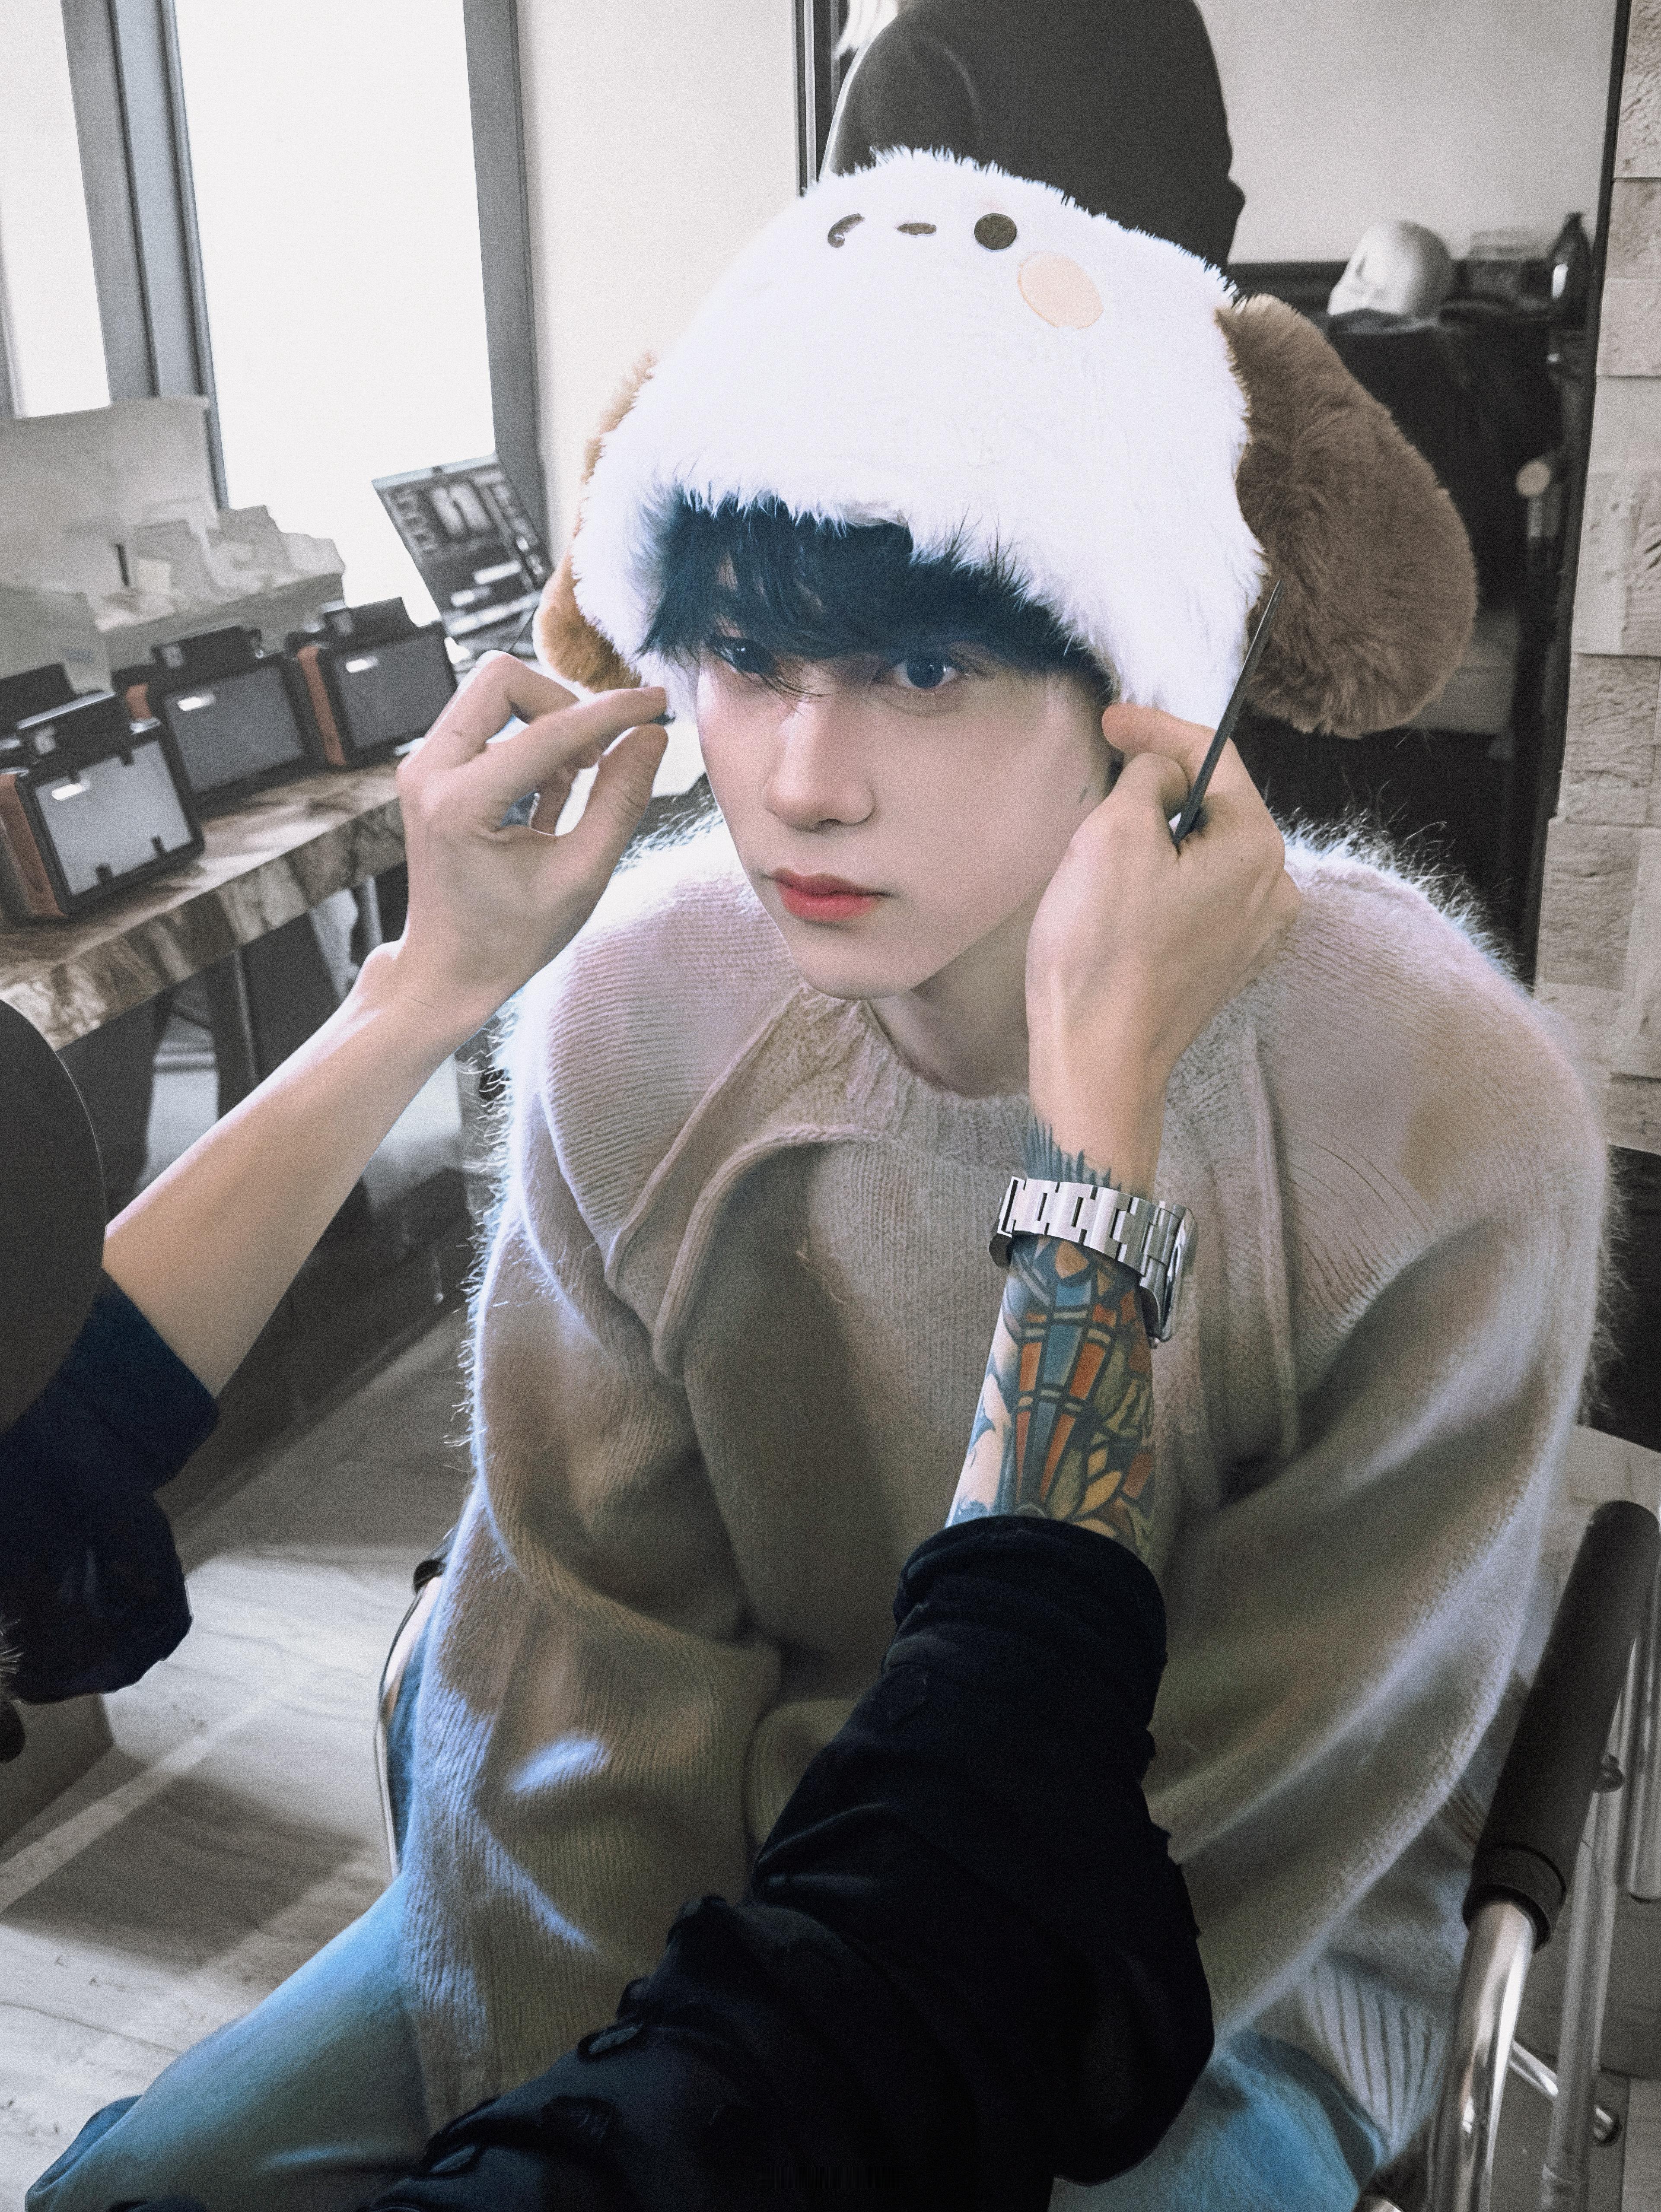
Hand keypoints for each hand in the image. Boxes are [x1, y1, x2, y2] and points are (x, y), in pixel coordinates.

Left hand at [383, 653, 666, 1045]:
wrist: (448, 969)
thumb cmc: (510, 938)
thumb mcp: (580, 877)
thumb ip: (619, 802)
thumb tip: (651, 735)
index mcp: (460, 805)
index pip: (548, 731)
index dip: (612, 712)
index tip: (656, 702)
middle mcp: (428, 773)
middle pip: (502, 678)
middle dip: (564, 703)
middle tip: (597, 755)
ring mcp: (422, 768)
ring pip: (493, 694)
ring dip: (546, 727)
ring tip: (571, 789)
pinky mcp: (429, 770)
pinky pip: (486, 723)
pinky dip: (527, 746)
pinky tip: (546, 800)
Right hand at [1025, 703, 1299, 1190]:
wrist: (1098, 1061)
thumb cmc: (1102, 946)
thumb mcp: (1114, 834)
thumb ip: (1147, 779)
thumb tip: (1163, 775)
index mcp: (1258, 847)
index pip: (1213, 758)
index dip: (1157, 729)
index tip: (1109, 720)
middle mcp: (1277, 888)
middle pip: (1215, 806)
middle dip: (1160, 785)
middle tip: (1104, 775)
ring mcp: (1256, 934)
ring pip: (1205, 853)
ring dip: (1160, 835)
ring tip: (1105, 842)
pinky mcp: (1226, 966)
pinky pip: (1199, 897)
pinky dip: (1165, 879)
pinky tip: (1123, 892)